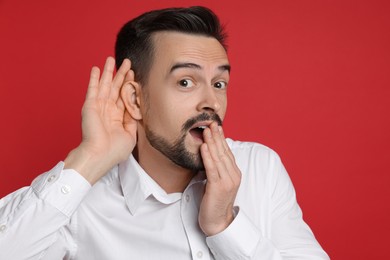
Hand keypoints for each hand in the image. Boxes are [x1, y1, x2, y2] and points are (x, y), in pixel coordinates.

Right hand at [64, 57, 136, 183]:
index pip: (124, 97)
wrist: (99, 155)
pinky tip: (96, 68)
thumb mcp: (130, 135)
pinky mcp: (90, 105)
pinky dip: (93, 78)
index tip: (134, 74)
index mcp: (117, 118)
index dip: (129, 85)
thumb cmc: (114, 150)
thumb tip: (136, 109)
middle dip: (121, 75)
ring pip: (105, 85)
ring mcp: (98, 107)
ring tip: (111, 59)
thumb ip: (132, 120)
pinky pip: (92, 88)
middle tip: (127, 62)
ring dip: (108, 72)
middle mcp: (108, 111)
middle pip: (116, 88)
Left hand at [198, 122, 241, 235]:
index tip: (216, 127)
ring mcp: (227, 181)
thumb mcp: (217, 182)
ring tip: (206, 130)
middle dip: (217, 136)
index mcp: (234, 174)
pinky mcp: (218, 187)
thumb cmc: (214, 203)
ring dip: (211, 142)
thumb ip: (216, 170)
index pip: (227, 152)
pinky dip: (207, 156)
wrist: (218, 222)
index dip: (221, 139)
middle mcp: (233, 175)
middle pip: (224, 152)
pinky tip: (204, 146)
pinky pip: (212, 168)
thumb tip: (208, 156)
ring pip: (218, 158)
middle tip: (211, 123)